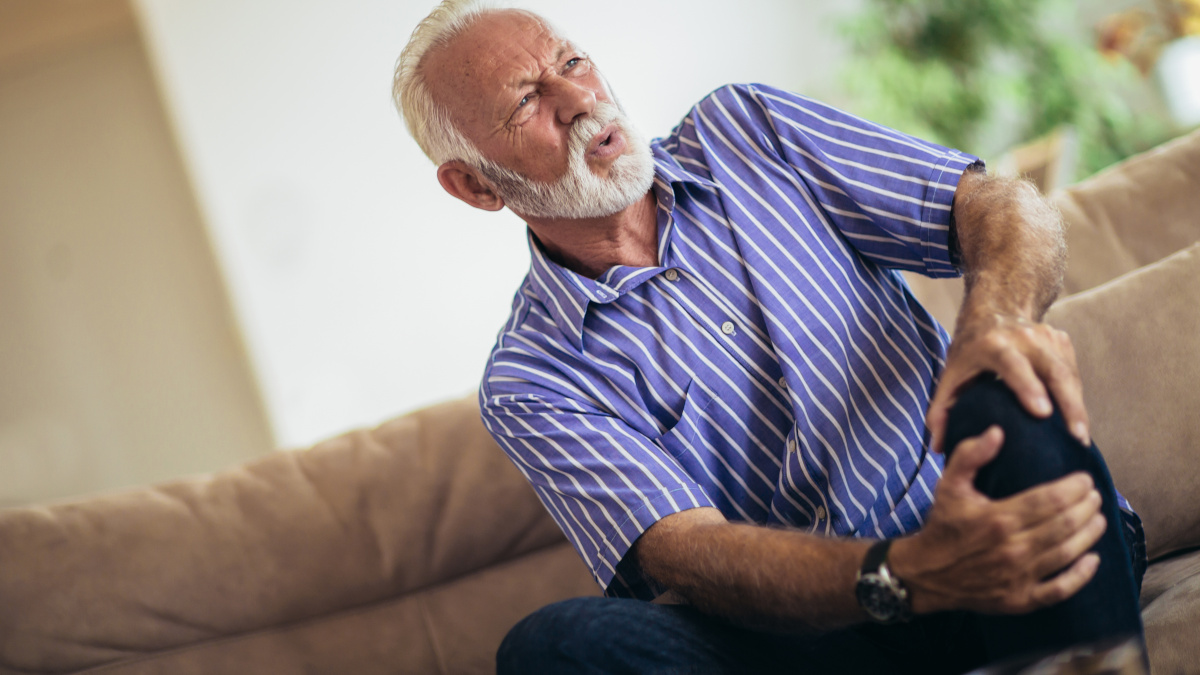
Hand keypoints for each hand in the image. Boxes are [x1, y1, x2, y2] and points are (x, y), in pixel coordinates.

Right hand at [889, 426, 1105, 614]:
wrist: (925, 573)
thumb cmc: (943, 525)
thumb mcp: (948, 485)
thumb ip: (970, 455)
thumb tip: (997, 431)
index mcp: (998, 518)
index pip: (1050, 500)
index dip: (1074, 488)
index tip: (1084, 479)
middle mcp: (1012, 548)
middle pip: (1065, 524)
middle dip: (1087, 507)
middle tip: (1095, 496)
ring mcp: (1018, 576)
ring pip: (1068, 552)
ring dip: (1090, 534)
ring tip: (1099, 519)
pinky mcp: (1020, 599)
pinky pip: (1060, 589)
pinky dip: (1081, 575)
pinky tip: (1092, 560)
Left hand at [927, 310, 1088, 453]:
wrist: (992, 311)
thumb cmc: (969, 352)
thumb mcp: (950, 376)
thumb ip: (941, 410)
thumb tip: (939, 446)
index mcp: (992, 344)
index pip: (1012, 364)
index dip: (1027, 387)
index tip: (1042, 413)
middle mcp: (1023, 337)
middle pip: (1052, 369)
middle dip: (1068, 403)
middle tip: (1076, 437)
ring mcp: (1046, 337)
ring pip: (1068, 373)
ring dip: (1077, 406)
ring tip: (1080, 439)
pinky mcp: (1062, 341)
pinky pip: (1073, 372)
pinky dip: (1076, 397)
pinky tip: (1076, 422)